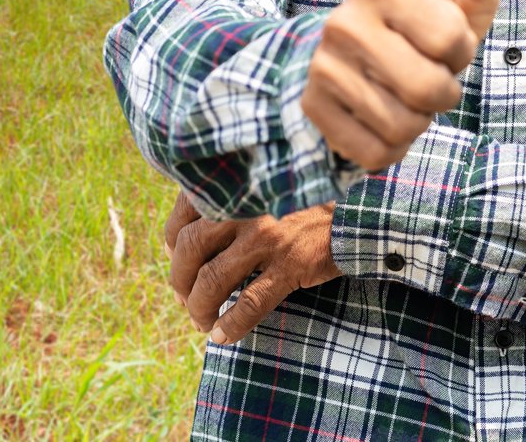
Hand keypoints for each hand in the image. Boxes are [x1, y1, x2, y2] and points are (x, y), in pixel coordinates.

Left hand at [163, 191, 340, 344]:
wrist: (353, 212)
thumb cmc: (299, 204)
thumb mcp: (259, 190)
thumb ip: (227, 204)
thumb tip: (184, 241)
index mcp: (233, 189)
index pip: (182, 217)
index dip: (172, 245)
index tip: (176, 261)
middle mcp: (243, 209)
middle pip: (190, 249)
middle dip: (180, 281)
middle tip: (184, 299)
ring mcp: (265, 237)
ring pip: (213, 279)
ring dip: (199, 307)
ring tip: (201, 322)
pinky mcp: (289, 264)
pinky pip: (249, 303)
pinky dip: (230, 325)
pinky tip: (222, 336)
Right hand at [299, 0, 522, 170]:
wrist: (354, 58)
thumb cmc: (425, 22)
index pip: (453, 42)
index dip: (460, 50)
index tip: (443, 39)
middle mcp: (343, 23)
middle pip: (430, 91)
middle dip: (443, 92)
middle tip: (425, 71)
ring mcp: (323, 68)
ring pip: (403, 128)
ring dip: (417, 122)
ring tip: (402, 93)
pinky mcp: (312, 109)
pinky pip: (374, 154)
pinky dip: (390, 147)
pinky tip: (379, 117)